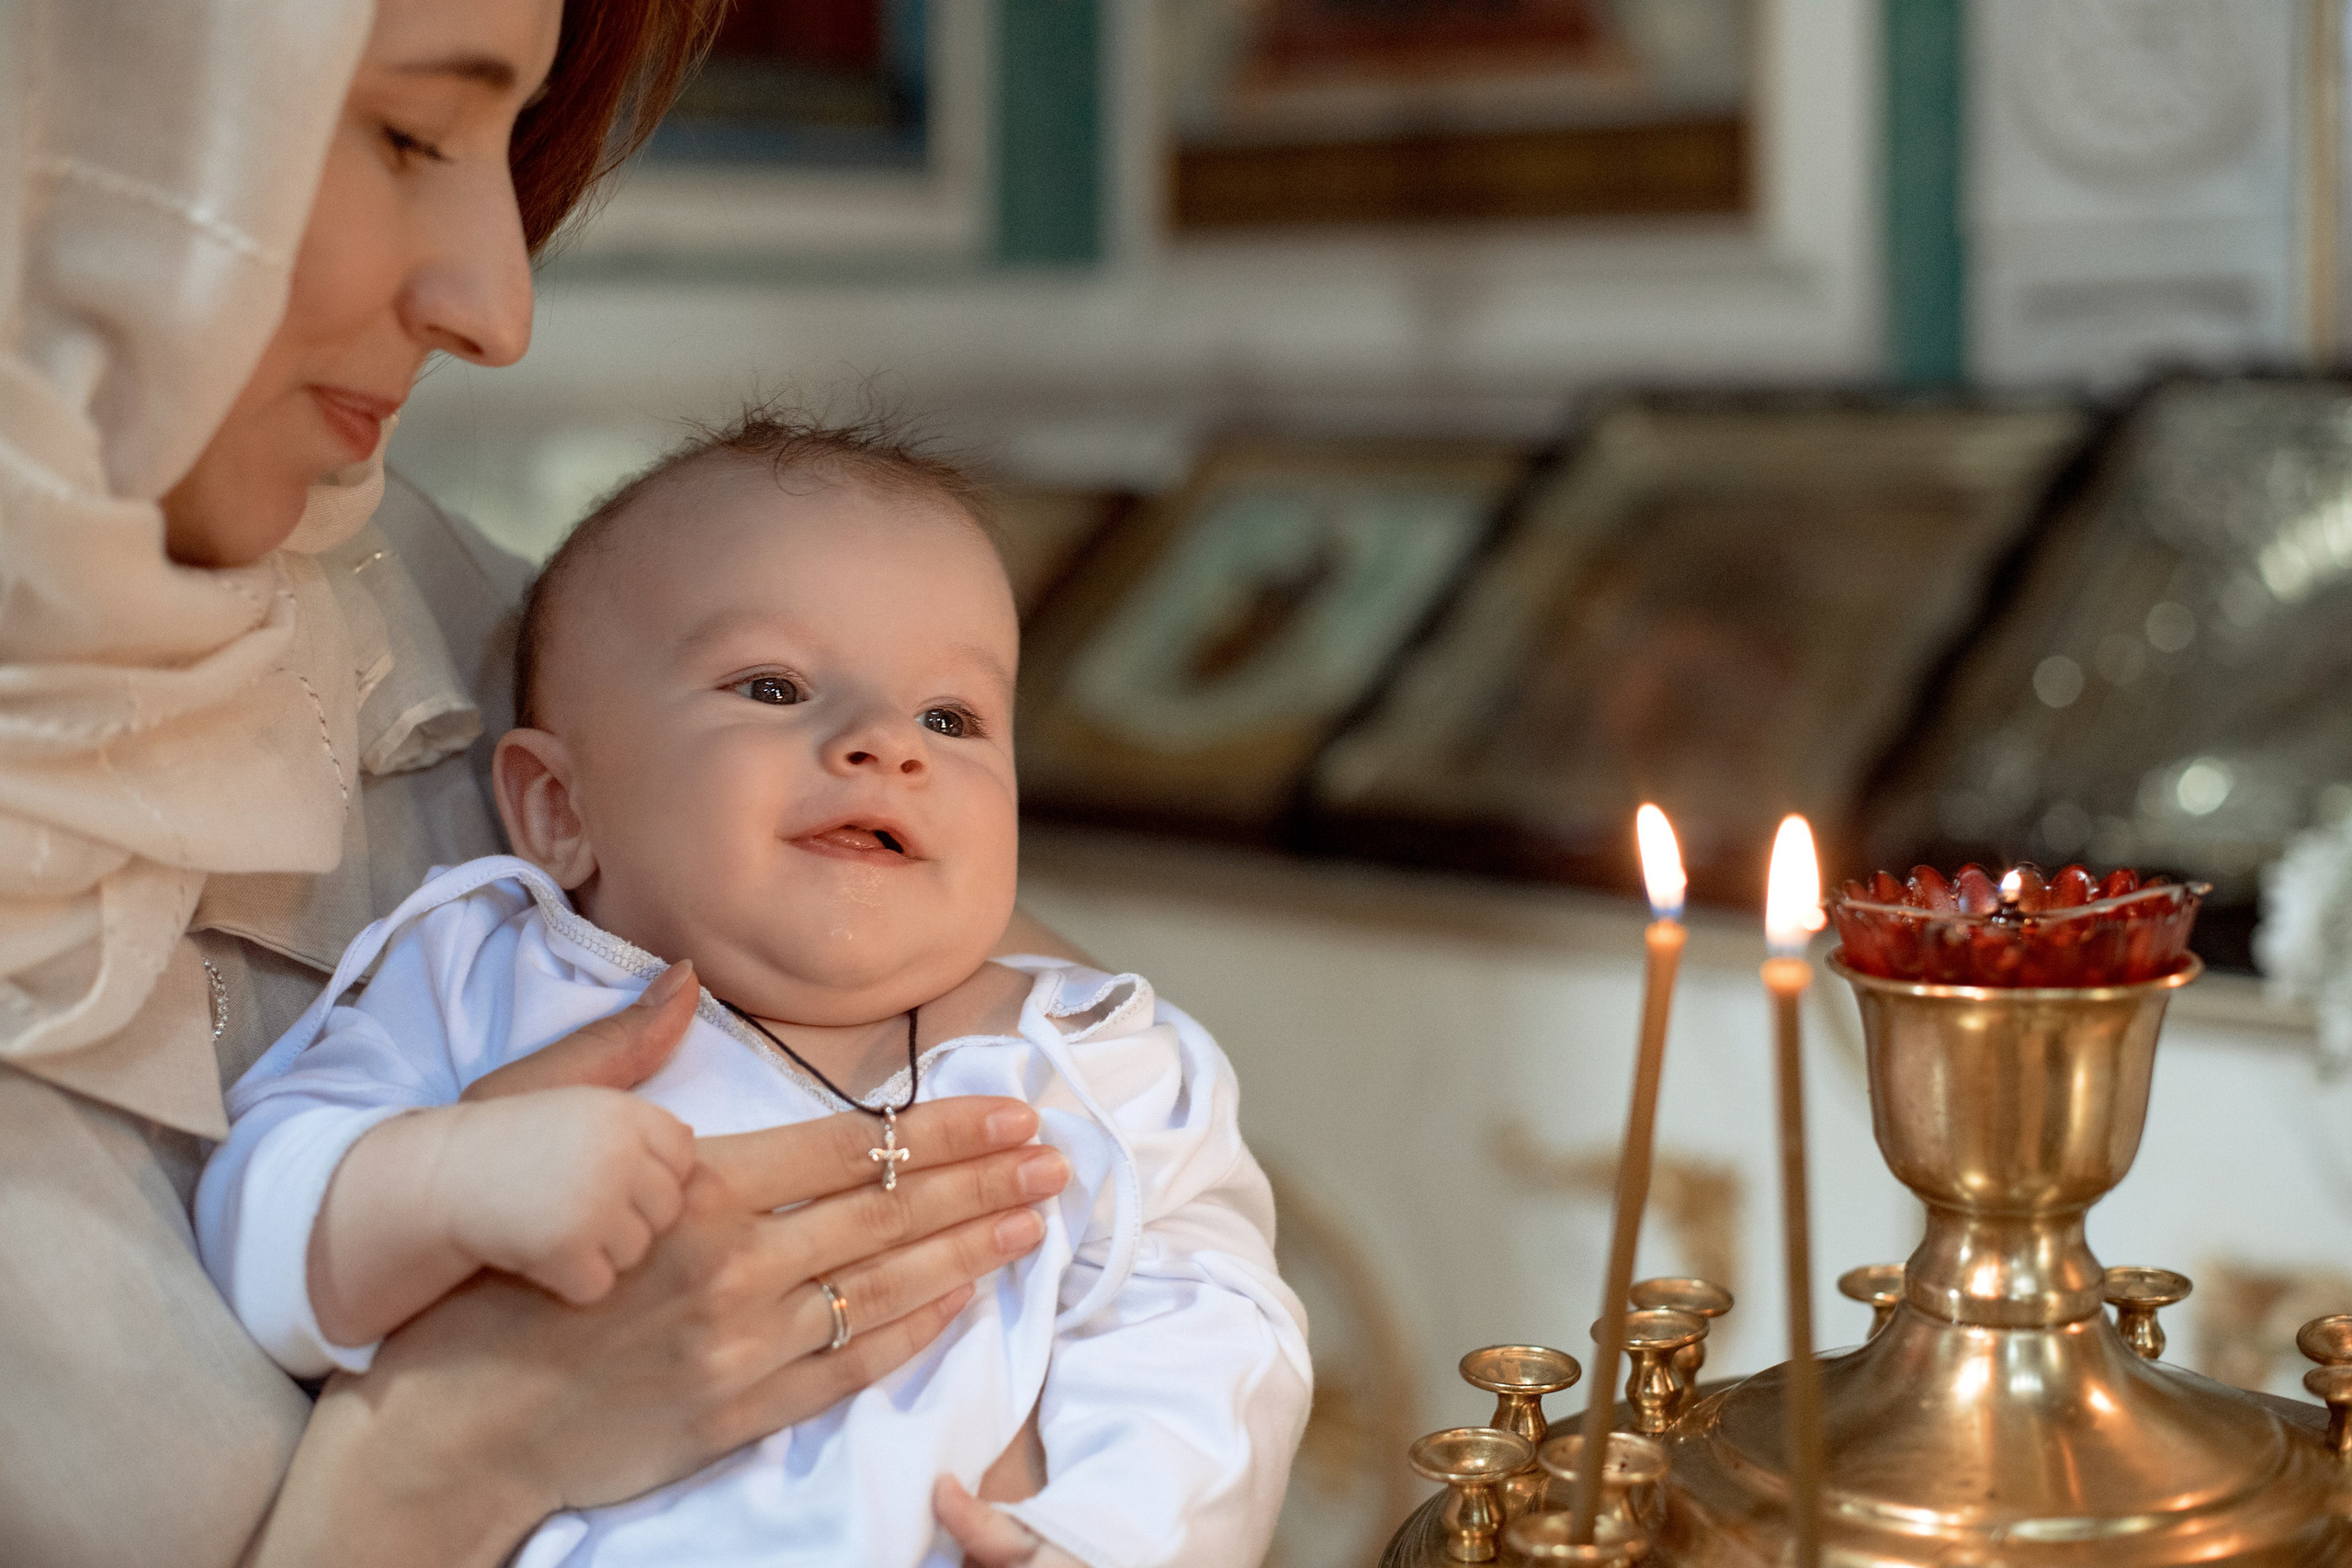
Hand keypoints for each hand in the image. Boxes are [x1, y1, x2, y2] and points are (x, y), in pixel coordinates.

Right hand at [252, 962, 1073, 1567]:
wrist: (447, 1420)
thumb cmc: (486, 1268)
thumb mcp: (531, 1132)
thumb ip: (619, 1055)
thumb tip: (682, 980)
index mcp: (692, 1183)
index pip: (853, 1144)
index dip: (946, 1126)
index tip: (1011, 1111)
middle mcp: (732, 1261)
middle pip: (892, 1209)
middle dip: (987, 1179)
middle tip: (1057, 1158)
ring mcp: (742, 1343)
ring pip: (890, 1284)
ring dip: (975, 1248)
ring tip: (1036, 1218)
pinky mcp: (740, 1412)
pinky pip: (853, 1364)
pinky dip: (917, 1328)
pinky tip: (966, 1298)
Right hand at [437, 1086, 694, 1302]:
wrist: (435, 1180)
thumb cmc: (508, 1140)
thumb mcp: (570, 1091)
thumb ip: (631, 1081)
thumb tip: (685, 1059)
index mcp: (624, 1111)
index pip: (683, 1155)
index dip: (650, 1172)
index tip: (609, 1174)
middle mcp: (617, 1151)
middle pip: (668, 1209)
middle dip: (630, 1216)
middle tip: (575, 1204)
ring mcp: (594, 1201)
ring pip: (638, 1251)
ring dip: (601, 1251)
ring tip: (554, 1225)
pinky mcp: (567, 1250)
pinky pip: (599, 1283)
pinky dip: (568, 1281)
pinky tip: (538, 1256)